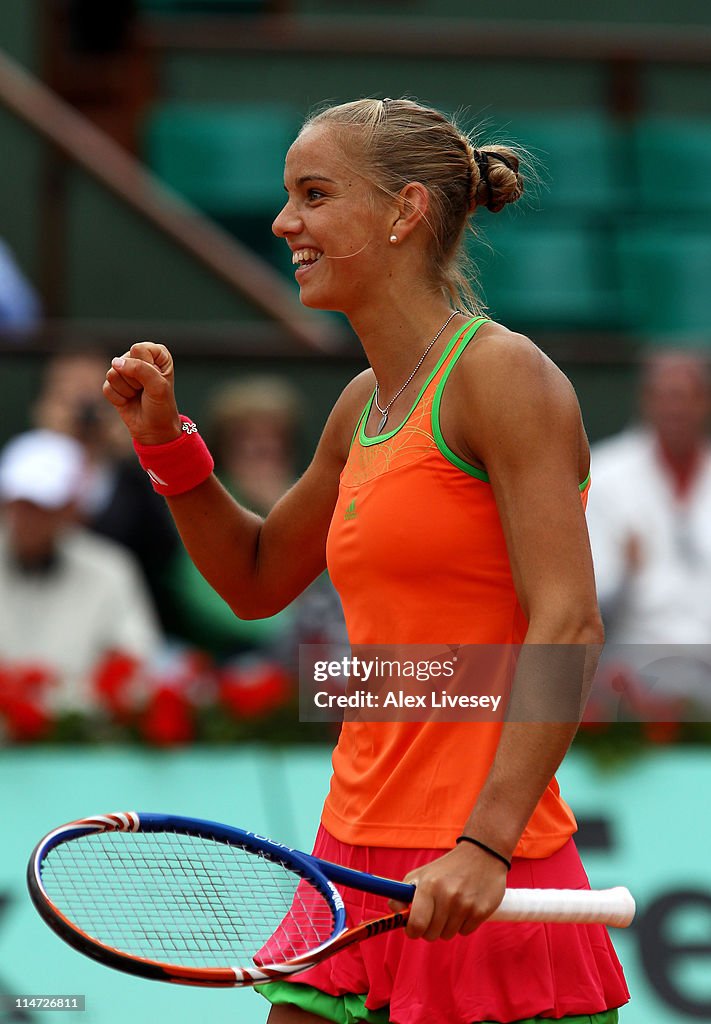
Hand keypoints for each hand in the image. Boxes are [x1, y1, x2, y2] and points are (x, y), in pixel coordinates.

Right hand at [102, 342, 180, 444]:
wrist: (154, 428)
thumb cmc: (161, 405)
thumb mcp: (158, 386)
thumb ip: (140, 369)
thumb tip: (115, 363)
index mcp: (156, 353)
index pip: (139, 349)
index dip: (146, 367)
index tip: (156, 379)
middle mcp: (138, 358)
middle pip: (124, 361)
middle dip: (135, 381)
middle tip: (146, 390)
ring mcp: (124, 370)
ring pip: (113, 373)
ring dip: (127, 390)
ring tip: (138, 395)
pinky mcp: (112, 384)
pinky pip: (107, 387)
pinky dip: (118, 398)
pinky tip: (128, 400)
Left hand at [389, 843, 506, 940]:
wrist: (482, 854)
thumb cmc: (447, 868)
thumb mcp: (422, 874)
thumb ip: (403, 894)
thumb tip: (394, 912)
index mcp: (429, 885)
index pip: (416, 924)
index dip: (412, 931)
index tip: (414, 928)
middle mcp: (448, 895)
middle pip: (431, 934)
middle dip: (429, 928)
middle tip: (434, 915)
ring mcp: (466, 904)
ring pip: (448, 935)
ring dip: (447, 926)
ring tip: (451, 907)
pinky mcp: (482, 911)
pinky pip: (465, 932)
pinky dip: (463, 924)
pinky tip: (465, 907)